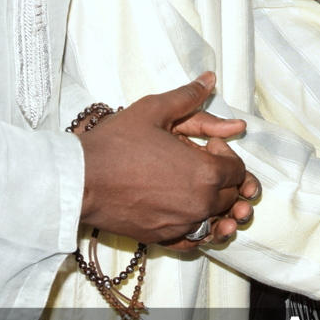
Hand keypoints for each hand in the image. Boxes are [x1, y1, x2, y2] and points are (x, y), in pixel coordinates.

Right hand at [79, 73, 260, 244]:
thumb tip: (210, 79)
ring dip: (215, 205)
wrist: (81, 179)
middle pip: (230, 196)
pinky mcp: (163, 240)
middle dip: (222, 178)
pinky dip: (198, 229)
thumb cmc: (116, 143)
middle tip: (198, 163)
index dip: (225, 154)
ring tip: (197, 188)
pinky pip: (196, 241)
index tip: (206, 145)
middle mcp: (200, 204)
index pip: (238, 170)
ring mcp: (182, 226)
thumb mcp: (154, 110)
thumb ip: (188, 96)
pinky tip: (186, 213)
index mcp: (205, 173)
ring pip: (216, 221)